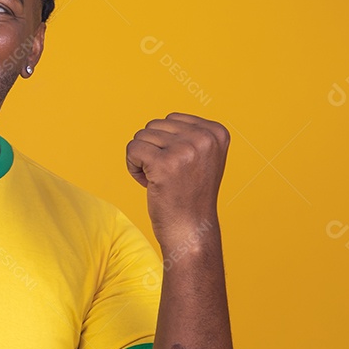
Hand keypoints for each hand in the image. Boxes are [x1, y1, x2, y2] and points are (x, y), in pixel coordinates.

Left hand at [125, 113, 228, 251]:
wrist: (191, 230)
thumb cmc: (190, 195)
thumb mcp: (202, 157)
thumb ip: (191, 135)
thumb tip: (165, 120)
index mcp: (216, 132)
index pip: (171, 119)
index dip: (166, 143)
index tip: (178, 166)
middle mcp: (204, 138)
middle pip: (154, 125)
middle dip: (152, 150)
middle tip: (167, 175)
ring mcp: (185, 150)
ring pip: (141, 136)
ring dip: (142, 159)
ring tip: (159, 180)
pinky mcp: (164, 163)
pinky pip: (132, 149)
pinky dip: (132, 167)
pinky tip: (148, 183)